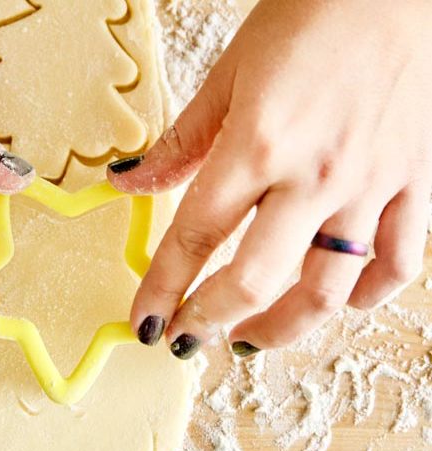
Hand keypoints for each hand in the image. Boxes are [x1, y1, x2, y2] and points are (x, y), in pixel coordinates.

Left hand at [107, 0, 431, 357]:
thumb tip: (128, 182)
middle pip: (254, 279)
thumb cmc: (313, 17)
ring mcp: (371, 184)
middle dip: (211, 319)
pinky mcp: (417, 183)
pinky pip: (398, 262)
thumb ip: (180, 142)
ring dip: (281, 327)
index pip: (194, 237)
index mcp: (257, 143)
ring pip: (327, 288)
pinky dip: (366, 295)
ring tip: (250, 337)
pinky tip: (338, 301)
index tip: (147, 322)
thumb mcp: (230, 75)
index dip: (163, 288)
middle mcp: (314, 174)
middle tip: (191, 335)